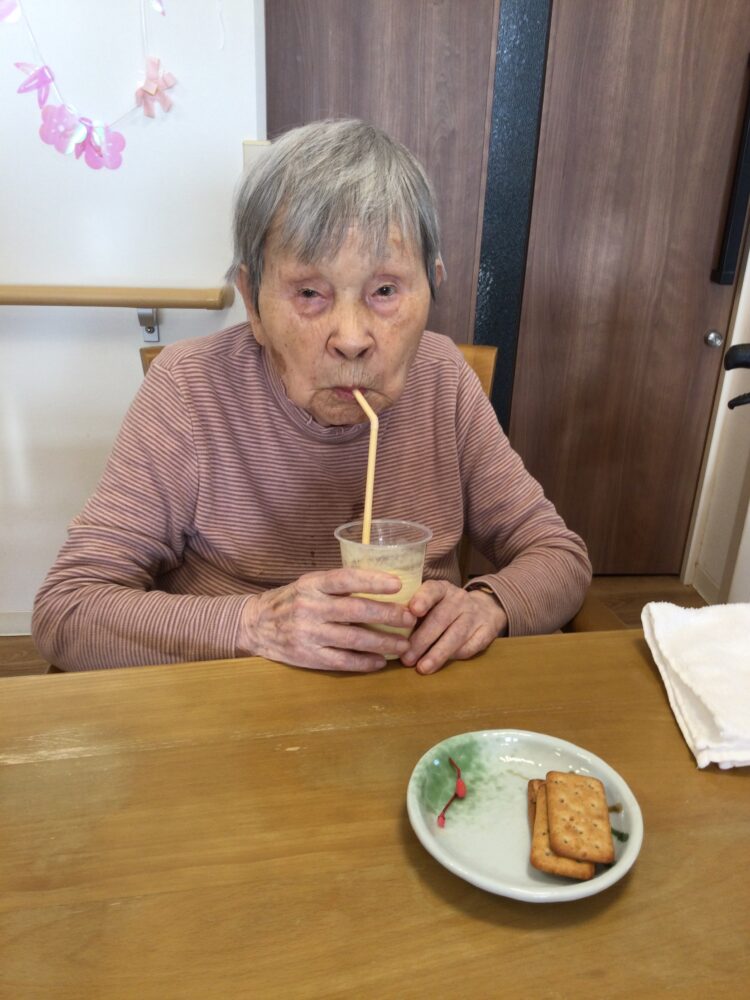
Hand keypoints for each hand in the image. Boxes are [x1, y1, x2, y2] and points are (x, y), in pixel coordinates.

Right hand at [237, 568, 416, 671]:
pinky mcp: (308, 656)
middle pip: (355, 611)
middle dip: (387, 615)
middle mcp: (310, 607)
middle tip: (410, 618)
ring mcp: (308, 634)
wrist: (255, 625)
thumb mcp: (309, 584)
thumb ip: (338, 585)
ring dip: (382, 643)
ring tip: (404, 644)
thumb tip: (382, 584)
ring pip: (353, 640)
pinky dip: (364, 662)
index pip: (345, 579)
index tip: (398, 584)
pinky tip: (380, 661)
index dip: (372, 581)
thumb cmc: (291, 600)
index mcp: (312, 584)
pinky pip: (342, 661)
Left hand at [400, 581, 507, 674]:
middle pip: (441, 619)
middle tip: (407, 658)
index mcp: (441, 589)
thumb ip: (413, 613)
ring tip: (422, 668)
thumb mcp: (431, 602)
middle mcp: (458, 599)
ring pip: (455, 635)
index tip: (413, 610)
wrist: (485, 607)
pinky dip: (455, 657)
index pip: (432, 590)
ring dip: (437, 653)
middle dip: (422, 640)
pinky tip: (441, 665)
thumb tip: (388, 635)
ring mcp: (474, 614)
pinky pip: (470, 646)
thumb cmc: (445, 608)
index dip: (423, 599)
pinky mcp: (487, 631)